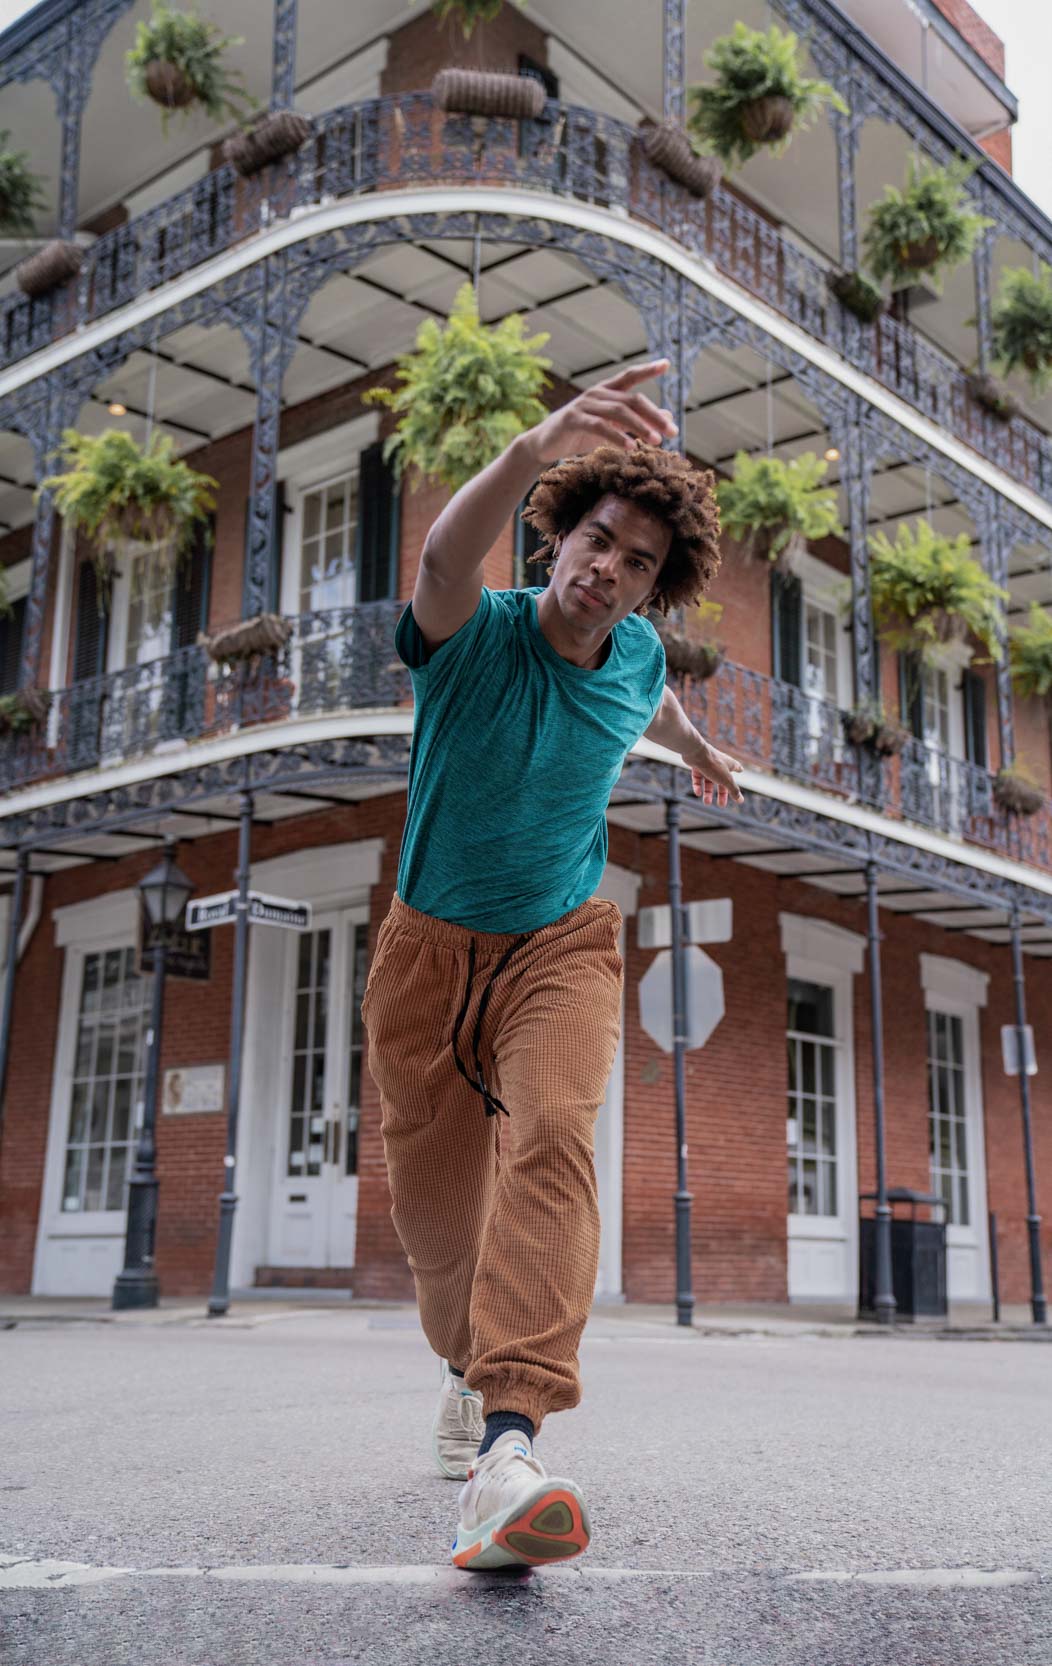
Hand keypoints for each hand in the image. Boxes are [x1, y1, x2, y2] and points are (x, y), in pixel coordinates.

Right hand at [523, 359, 678, 465]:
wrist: (546, 444)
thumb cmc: (581, 433)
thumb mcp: (612, 426)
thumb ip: (637, 420)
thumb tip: (667, 416)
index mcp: (606, 391)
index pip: (630, 376)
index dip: (647, 370)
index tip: (666, 364)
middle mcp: (597, 393)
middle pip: (631, 400)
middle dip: (654, 415)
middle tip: (672, 431)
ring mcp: (584, 405)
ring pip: (618, 412)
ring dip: (640, 426)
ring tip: (657, 440)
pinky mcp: (573, 420)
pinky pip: (599, 426)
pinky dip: (617, 437)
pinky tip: (631, 447)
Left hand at [687, 740, 744, 806]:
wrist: (696, 752)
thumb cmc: (714, 765)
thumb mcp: (726, 780)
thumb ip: (733, 790)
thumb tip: (741, 800)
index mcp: (729, 764)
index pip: (736, 767)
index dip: (738, 769)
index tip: (740, 770)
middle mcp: (719, 764)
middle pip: (721, 781)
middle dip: (721, 793)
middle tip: (721, 805)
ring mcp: (707, 765)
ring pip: (708, 781)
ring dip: (708, 793)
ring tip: (707, 803)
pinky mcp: (696, 766)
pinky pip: (698, 778)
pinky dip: (698, 786)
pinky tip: (698, 793)